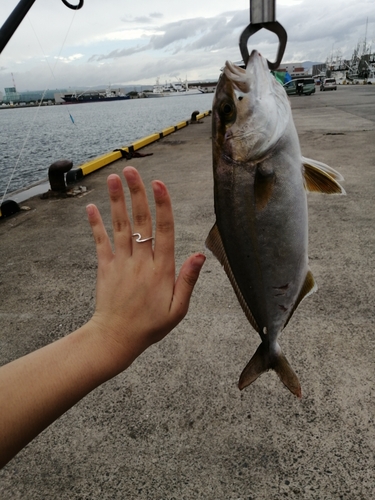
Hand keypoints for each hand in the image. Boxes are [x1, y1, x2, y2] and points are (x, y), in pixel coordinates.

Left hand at [86, 166, 204, 369]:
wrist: (116, 338)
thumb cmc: (150, 326)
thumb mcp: (178, 308)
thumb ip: (188, 280)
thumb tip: (201, 255)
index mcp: (161, 270)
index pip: (164, 230)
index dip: (162, 205)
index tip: (159, 183)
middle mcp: (141, 261)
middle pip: (140, 221)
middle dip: (136, 193)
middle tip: (132, 170)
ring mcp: (121, 263)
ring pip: (120, 227)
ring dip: (116, 201)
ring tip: (113, 178)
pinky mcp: (105, 268)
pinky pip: (100, 242)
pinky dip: (95, 224)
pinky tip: (91, 207)